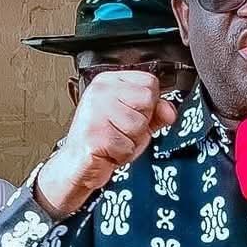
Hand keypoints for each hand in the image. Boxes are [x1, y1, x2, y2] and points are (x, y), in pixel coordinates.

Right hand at [34, 71, 177, 216]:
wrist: (76, 165)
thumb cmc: (103, 141)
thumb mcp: (133, 122)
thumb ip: (155, 113)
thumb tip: (169, 110)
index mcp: (108, 81)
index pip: (149, 82)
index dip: (148, 104)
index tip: (130, 114)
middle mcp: (99, 92)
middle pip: (147, 102)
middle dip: (141, 124)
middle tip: (120, 131)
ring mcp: (95, 112)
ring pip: (139, 126)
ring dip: (131, 142)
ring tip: (114, 141)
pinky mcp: (94, 134)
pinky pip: (127, 146)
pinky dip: (121, 155)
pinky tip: (108, 151)